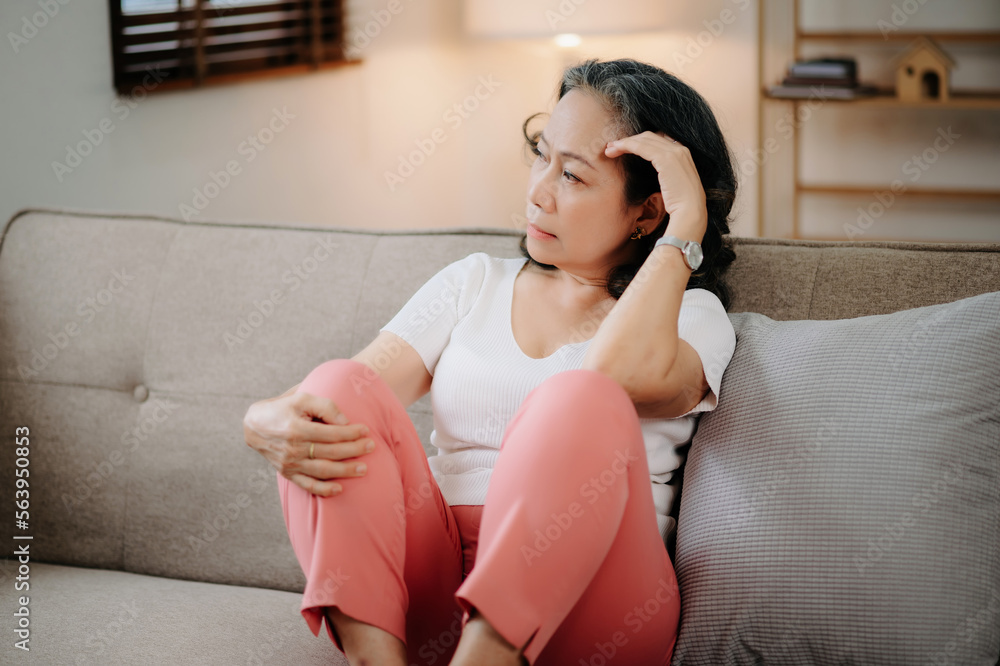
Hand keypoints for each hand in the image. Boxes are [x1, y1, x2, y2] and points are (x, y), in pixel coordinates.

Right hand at [243, 393, 372, 496]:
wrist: (255, 425)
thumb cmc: (283, 408)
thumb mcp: (302, 398)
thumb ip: (325, 406)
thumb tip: (345, 421)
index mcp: (297, 429)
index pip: (331, 434)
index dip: (351, 433)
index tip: (366, 430)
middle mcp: (293, 449)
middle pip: (331, 453)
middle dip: (354, 450)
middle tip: (371, 447)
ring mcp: (290, 464)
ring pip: (323, 471)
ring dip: (345, 471)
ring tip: (363, 469)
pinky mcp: (288, 474)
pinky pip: (307, 485)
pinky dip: (324, 490)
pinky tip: (339, 489)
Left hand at [604, 131, 707, 241]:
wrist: (691, 213)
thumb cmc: (680, 205)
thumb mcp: (673, 185)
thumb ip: (665, 175)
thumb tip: (652, 176)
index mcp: (683, 154)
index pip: (658, 140)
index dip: (640, 142)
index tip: (625, 148)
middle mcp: (680, 149)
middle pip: (649, 137)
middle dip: (629, 140)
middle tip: (612, 147)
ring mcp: (674, 152)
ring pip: (643, 140)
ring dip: (624, 142)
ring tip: (609, 149)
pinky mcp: (666, 159)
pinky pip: (641, 147)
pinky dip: (627, 146)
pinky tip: (615, 151)